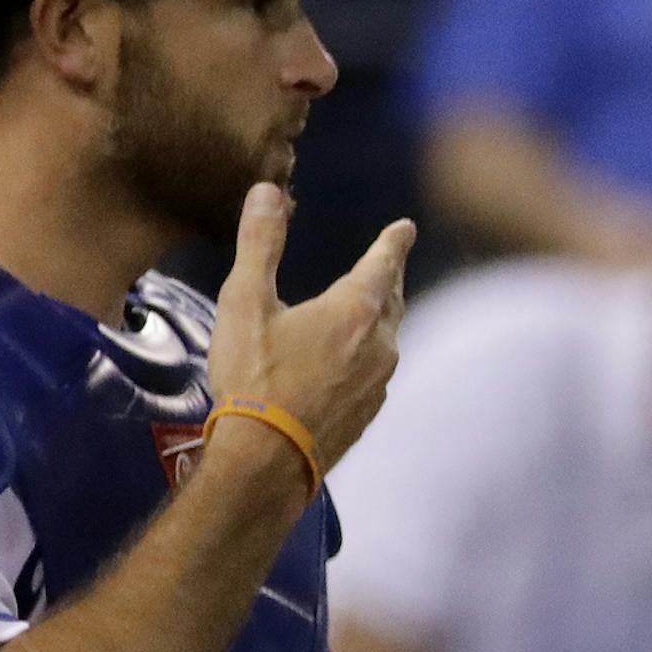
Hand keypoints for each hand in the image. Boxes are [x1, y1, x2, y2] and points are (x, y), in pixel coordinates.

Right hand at [207, 184, 412, 474]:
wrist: (266, 460)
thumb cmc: (253, 377)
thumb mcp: (245, 302)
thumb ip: (259, 244)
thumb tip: (267, 191)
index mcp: (355, 311)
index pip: (384, 264)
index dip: (394, 243)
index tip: (406, 228)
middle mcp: (379, 346)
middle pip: (391, 302)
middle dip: (390, 278)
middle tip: (390, 264)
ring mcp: (377, 384)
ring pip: (388, 340)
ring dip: (381, 319)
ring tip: (373, 309)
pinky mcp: (367, 414)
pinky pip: (376, 373)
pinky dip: (368, 356)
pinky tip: (353, 364)